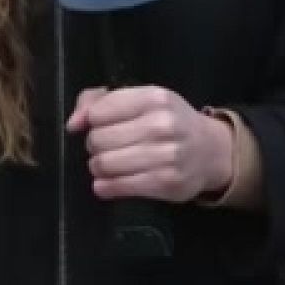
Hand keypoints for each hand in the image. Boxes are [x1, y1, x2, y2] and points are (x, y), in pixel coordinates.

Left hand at [68, 86, 232, 202]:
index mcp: (154, 98)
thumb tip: (73, 124)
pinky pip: (117, 186)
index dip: (93, 121)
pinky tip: (109, 182)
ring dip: (99, 167)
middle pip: (98, 140)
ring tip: (110, 164)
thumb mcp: (142, 99)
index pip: (99, 112)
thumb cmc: (170, 121)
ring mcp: (166, 155)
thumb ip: (99, 101)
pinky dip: (105, 186)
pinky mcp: (166, 183)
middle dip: (96, 146)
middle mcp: (162, 124)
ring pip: (104, 164)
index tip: (102, 126)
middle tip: (108, 147)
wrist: (211, 151)